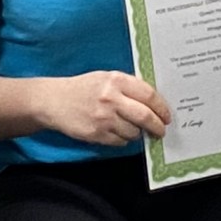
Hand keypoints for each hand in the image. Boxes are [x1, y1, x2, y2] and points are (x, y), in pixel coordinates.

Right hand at [37, 70, 169, 146]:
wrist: (54, 101)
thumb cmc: (83, 88)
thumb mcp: (106, 78)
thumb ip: (128, 87)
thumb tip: (153, 102)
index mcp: (116, 80)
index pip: (149, 95)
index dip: (162, 108)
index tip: (167, 116)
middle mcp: (111, 98)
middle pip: (145, 116)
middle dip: (157, 126)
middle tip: (161, 130)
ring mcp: (103, 118)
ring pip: (133, 132)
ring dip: (137, 133)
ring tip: (132, 128)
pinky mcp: (96, 134)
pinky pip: (120, 141)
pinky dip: (123, 139)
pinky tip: (117, 131)